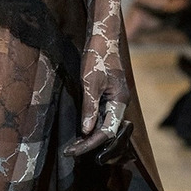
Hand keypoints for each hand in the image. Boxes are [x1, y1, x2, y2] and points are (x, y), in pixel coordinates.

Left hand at [67, 41, 128, 158]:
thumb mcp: (90, 83)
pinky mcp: (107, 97)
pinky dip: (90, 126)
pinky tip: (80, 132)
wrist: (102, 38)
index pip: (108, 131)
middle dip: (90, 144)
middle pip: (108, 131)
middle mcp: (120, 104)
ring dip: (90, 137)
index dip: (92, 142)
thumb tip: (87, 131)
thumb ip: (90, 107)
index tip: (75, 149)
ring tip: (73, 146)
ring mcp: (114, 101)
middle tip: (70, 151)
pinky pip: (101, 117)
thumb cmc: (97, 57)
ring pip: (104, 125)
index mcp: (120, 101)